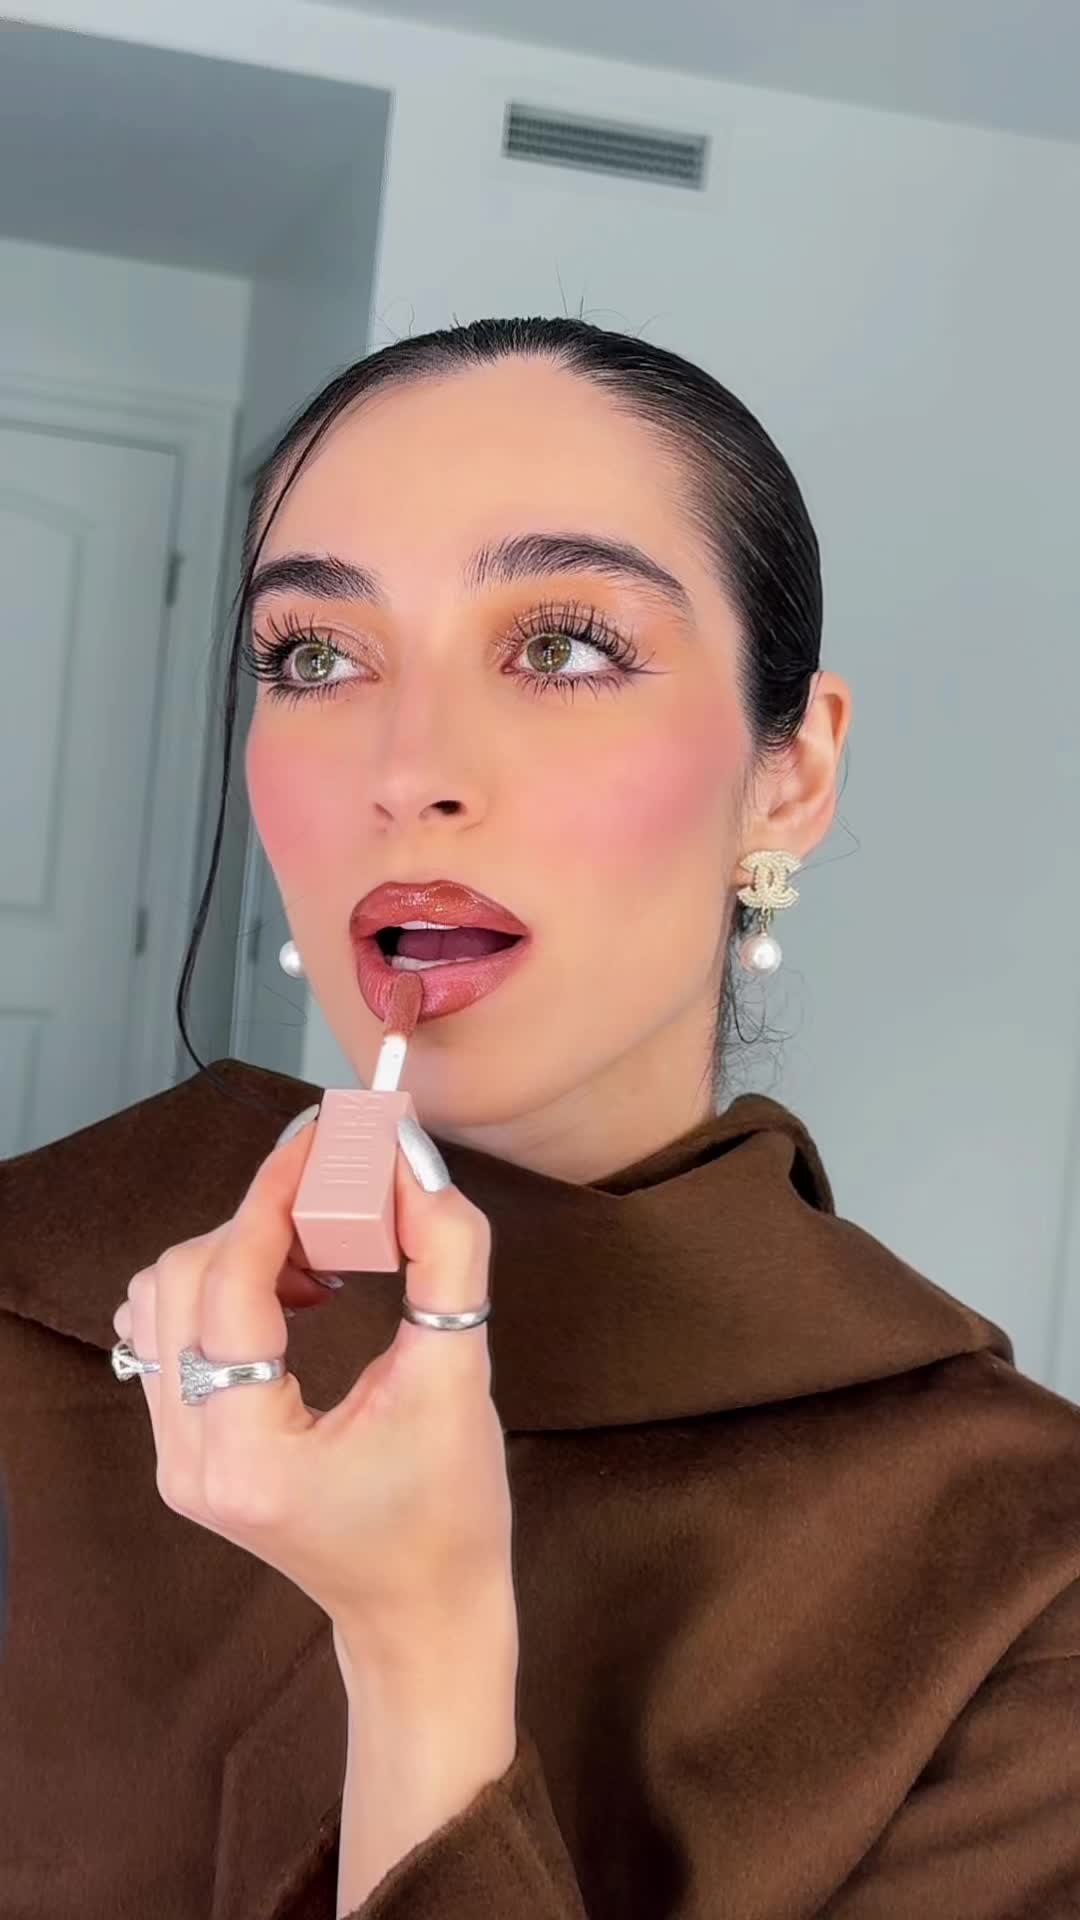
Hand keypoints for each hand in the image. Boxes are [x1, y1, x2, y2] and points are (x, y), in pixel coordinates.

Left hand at [112, 1118, 518, 1656]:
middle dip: (259, 1221)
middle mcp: (189, 1458)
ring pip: (161, 1300)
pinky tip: (293, 1298)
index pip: (230, 1281)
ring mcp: (175, 1459)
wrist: (423, 1614)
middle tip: (340, 1203)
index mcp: (248, 1453)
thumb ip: (446, 1255)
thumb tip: (410, 1163)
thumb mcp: (462, 1377)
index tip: (322, 1138)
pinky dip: (222, 1291)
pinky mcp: (184, 1452)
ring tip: (318, 1261)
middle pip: (181, 1279)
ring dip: (235, 1253)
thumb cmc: (451, 1516)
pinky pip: (169, 1336)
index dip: (274, 1195)